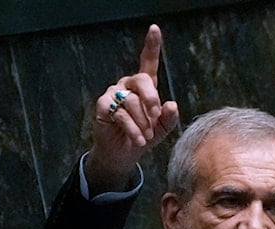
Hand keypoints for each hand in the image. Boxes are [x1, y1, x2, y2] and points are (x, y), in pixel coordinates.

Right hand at [85, 24, 179, 193]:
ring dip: (144, 122)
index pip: (148, 62)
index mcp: (144, 86)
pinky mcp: (103, 106)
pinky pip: (121, 114)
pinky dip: (133, 129)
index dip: (151, 45)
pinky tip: (139, 140)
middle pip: (142, 80)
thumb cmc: (143, 136)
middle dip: (152, 99)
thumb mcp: (162, 129)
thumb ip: (169, 117)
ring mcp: (114, 94)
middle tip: (157, 117)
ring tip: (148, 136)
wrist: (123, 154)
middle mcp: (128, 85)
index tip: (155, 29)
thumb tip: (172, 105)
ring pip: (132, 102)